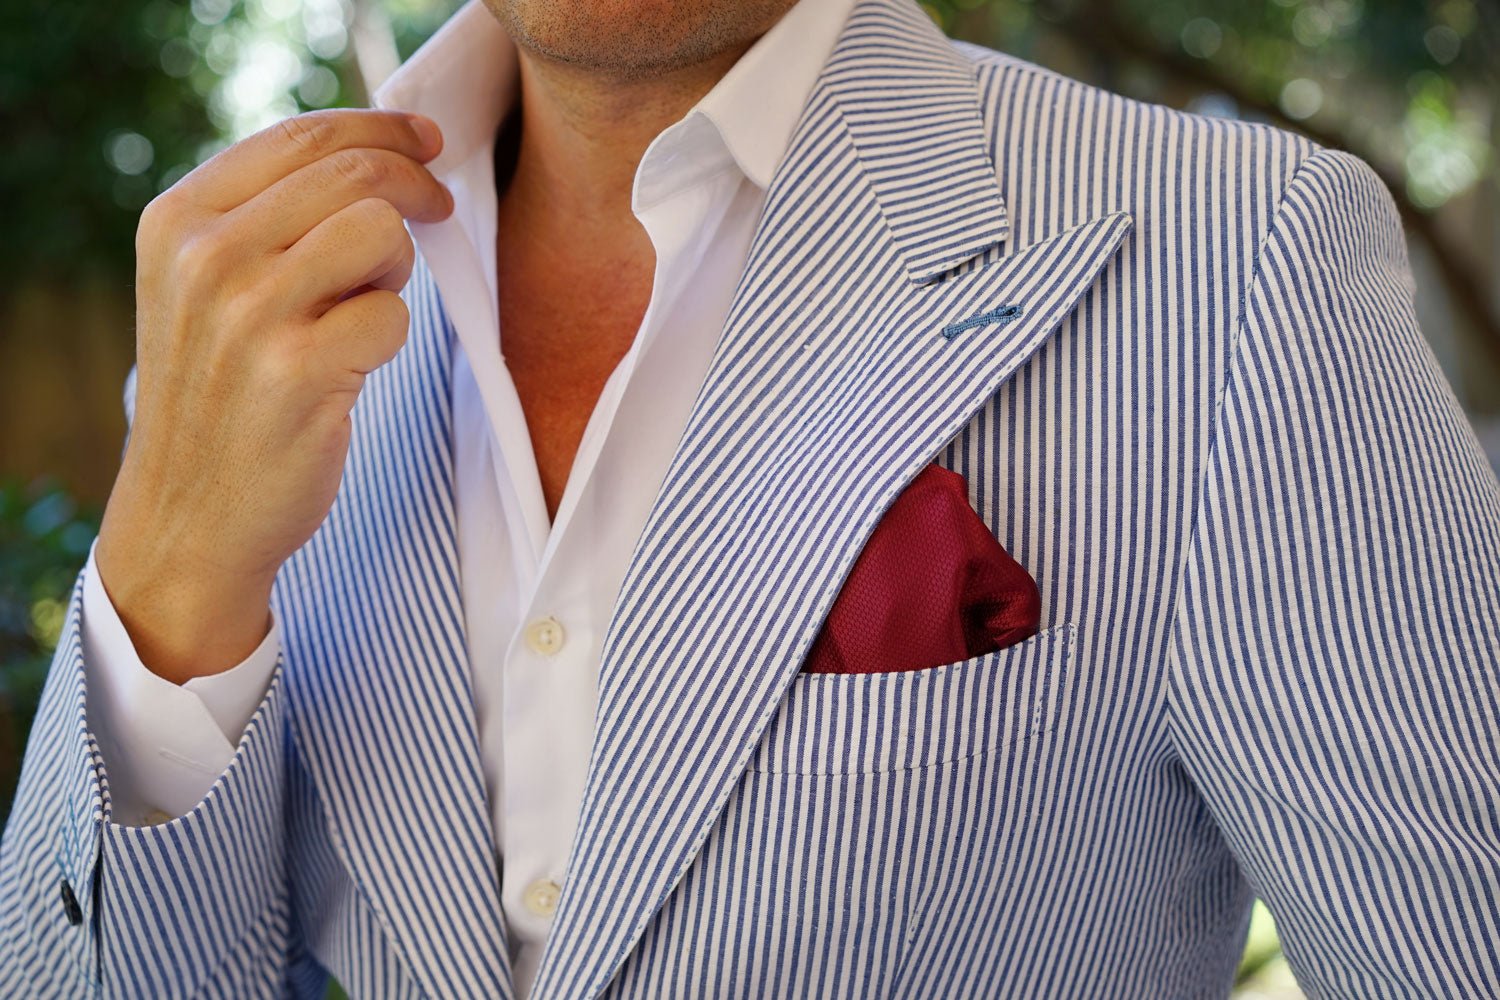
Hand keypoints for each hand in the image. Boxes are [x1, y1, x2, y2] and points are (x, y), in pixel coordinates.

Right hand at [95, 109, 453, 683]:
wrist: (190, 516)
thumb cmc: (221, 395)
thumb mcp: (206, 289)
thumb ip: (269, 218)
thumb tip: (381, 155)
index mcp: (179, 220)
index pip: (302, 136)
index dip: (382, 128)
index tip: (428, 141)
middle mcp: (205, 256)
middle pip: (355, 175)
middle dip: (415, 187)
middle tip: (439, 210)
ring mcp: (248, 314)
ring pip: (380, 232)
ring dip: (396, 267)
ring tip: (364, 308)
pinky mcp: (298, 372)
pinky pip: (393, 314)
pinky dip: (390, 338)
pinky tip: (353, 368)